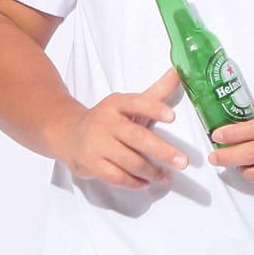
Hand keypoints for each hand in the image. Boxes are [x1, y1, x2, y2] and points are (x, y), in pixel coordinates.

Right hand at [55, 68, 187, 189]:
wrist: (69, 134)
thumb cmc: (110, 119)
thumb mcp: (130, 104)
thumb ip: (157, 92)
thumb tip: (179, 71)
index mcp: (117, 103)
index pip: (137, 103)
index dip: (154, 108)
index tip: (173, 116)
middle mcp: (106, 121)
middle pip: (138, 137)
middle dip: (163, 151)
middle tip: (183, 162)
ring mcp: (98, 144)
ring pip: (130, 161)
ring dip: (152, 171)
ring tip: (167, 176)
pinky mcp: (92, 164)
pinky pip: (118, 177)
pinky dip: (136, 182)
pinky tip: (147, 182)